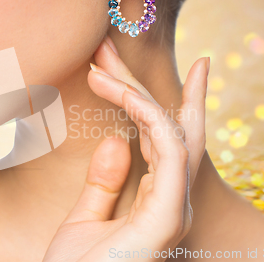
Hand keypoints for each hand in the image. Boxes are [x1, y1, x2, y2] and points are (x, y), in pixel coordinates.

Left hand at [42, 36, 209, 260]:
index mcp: (157, 202)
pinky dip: (145, 115)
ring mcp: (173, 209)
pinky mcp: (167, 215)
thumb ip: (104, 182)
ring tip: (100, 65)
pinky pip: (166, 149)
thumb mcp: (85, 220)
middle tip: (123, 44)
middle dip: (152, 83)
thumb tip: (117, 140)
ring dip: (136, 91)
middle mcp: (172, 201)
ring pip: (171, 131)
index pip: (168, 144)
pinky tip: (113, 90)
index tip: (178, 68)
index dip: (168, 103)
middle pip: (173, 130)